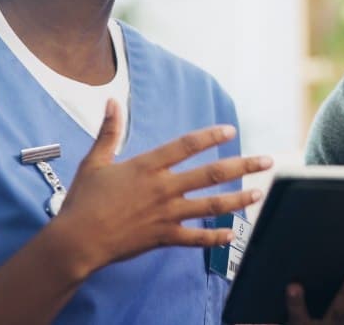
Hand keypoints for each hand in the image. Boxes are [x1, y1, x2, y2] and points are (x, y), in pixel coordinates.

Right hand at [54, 99, 271, 271]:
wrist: (77, 241)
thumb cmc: (83, 201)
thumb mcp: (94, 161)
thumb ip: (109, 131)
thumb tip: (111, 101)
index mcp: (147, 167)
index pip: (186, 146)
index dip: (210, 136)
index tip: (230, 130)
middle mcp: (163, 188)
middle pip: (211, 174)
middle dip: (242, 166)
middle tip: (266, 162)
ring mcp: (167, 214)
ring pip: (211, 205)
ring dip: (238, 200)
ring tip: (258, 194)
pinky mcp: (164, 237)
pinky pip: (196, 237)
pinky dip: (215, 237)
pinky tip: (231, 234)